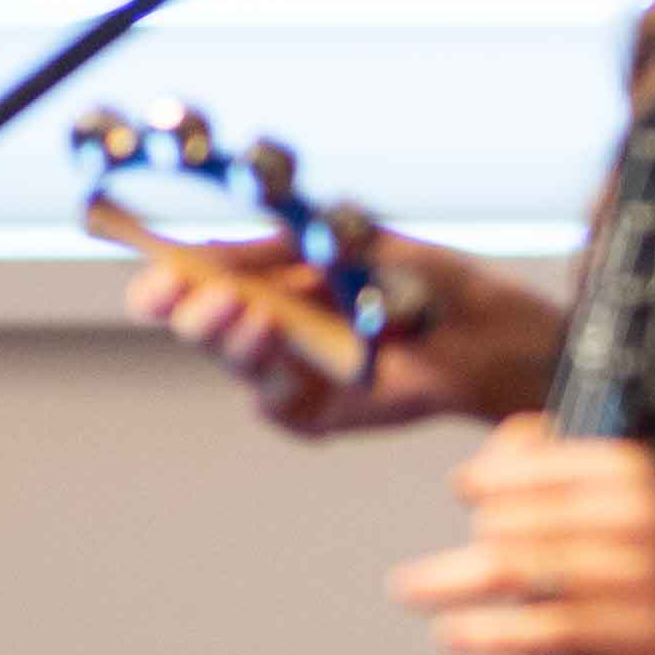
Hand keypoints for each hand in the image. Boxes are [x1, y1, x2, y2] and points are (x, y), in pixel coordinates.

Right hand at [127, 222, 563, 436]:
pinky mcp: (320, 414)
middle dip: (196, 312)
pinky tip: (289, 364)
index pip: (201, 277)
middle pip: (204, 325)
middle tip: (213, 297)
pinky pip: (280, 411)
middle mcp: (273, 325)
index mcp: (274, 277)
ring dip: (237, 344)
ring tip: (257, 318)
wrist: (498, 337)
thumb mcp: (365, 243)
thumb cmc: (435, 282)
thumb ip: (300, 243)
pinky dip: (279, 391)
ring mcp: (295, 372)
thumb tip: (231, 241)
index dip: (170, 277)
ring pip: (240, 366)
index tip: (157, 272)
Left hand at [390, 422, 654, 654]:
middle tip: (443, 567)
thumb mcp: (649, 491)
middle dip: (472, 539)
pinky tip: (452, 635)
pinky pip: (536, 629)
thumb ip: (577, 474)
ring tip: (410, 589)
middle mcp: (627, 512)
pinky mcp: (630, 633)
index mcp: (629, 467)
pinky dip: (485, 632)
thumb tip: (489, 462)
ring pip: (511, 567)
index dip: (485, 472)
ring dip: (446, 580)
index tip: (464, 489)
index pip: (529, 455)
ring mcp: (629, 573)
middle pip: (508, 515)